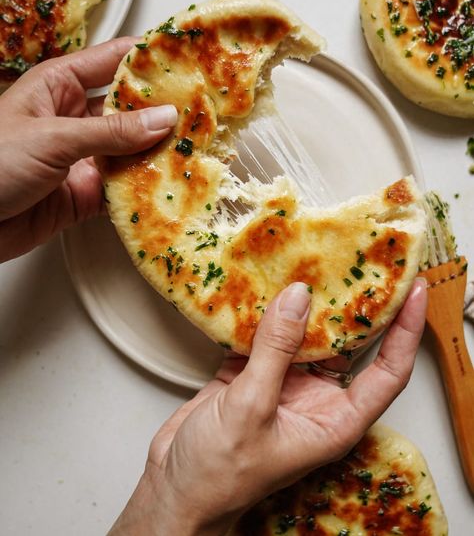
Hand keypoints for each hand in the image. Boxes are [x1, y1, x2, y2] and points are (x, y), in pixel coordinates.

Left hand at [0, 39, 176, 262]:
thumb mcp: (51, 138)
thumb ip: (110, 132)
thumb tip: (163, 118)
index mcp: (59, 87)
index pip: (112, 61)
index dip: (148, 57)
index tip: (187, 57)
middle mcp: (75, 119)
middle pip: (129, 108)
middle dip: (164, 110)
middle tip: (203, 109)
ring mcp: (83, 157)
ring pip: (132, 150)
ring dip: (159, 151)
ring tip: (197, 147)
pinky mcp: (86, 193)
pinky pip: (124, 188)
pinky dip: (145, 188)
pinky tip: (170, 185)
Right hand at [109, 278, 426, 535]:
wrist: (174, 489)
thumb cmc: (219, 475)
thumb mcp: (251, 408)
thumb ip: (276, 350)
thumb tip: (299, 297)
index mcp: (333, 419)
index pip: (387, 372)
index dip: (405, 331)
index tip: (414, 292)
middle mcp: (314, 399)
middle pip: (346, 345)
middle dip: (352, 306)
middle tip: (359, 262)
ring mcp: (282, 384)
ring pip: (302, 335)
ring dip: (302, 304)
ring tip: (310, 262)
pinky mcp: (250, 374)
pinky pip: (264, 335)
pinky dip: (262, 313)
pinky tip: (261, 285)